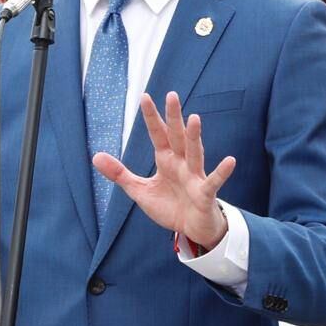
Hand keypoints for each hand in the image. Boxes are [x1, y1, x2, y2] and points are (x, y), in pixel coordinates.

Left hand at [92, 92, 234, 249]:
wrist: (192, 230)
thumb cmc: (170, 207)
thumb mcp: (140, 191)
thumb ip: (120, 174)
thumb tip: (95, 156)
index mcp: (166, 160)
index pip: (158, 135)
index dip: (152, 117)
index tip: (145, 97)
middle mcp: (181, 164)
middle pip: (177, 137)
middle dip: (174, 117)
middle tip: (171, 95)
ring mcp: (195, 177)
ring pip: (195, 154)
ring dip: (195, 137)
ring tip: (195, 119)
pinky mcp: (205, 194)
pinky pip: (213, 182)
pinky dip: (221, 172)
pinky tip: (230, 160)